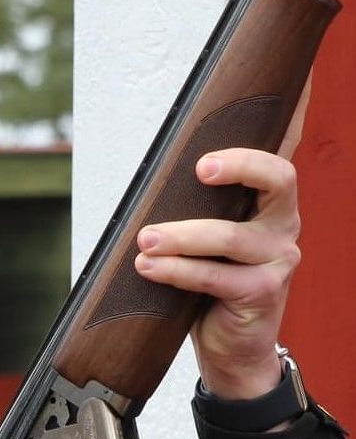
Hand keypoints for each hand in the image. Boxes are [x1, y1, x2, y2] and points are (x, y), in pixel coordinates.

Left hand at [133, 81, 310, 399]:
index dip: (294, 114)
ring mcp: (278, 259)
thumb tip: (155, 174)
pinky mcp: (262, 292)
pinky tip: (149, 266)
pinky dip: (176, 270)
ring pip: (229, 236)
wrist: (232, 350)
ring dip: (181, 236)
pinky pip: (213, 275)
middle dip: (238, 165)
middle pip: (276, 177)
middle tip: (198, 168)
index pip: (282, 153)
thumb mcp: (208, 242)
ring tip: (145, 240)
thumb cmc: (214, 288)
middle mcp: (284, 225)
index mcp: (272, 204)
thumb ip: (199, 209)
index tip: (283, 87)